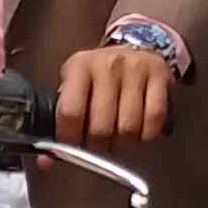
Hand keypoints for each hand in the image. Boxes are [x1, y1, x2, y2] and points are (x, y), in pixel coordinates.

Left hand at [52, 43, 173, 146]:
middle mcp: (107, 65)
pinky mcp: (160, 77)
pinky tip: (138, 131)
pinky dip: (145, 135)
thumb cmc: (100, 74)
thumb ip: (62, 118)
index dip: (70, 139)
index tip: (72, 149)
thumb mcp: (74, 84)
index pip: (71, 112)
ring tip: (117, 138)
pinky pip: (154, 120)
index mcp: (80, 67)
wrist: (135, 46)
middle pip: (101, 126)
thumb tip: (47, 161)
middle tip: (97, 146)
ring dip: (122, 144)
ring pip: (128, 128)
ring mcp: (136, 69)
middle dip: (97, 146)